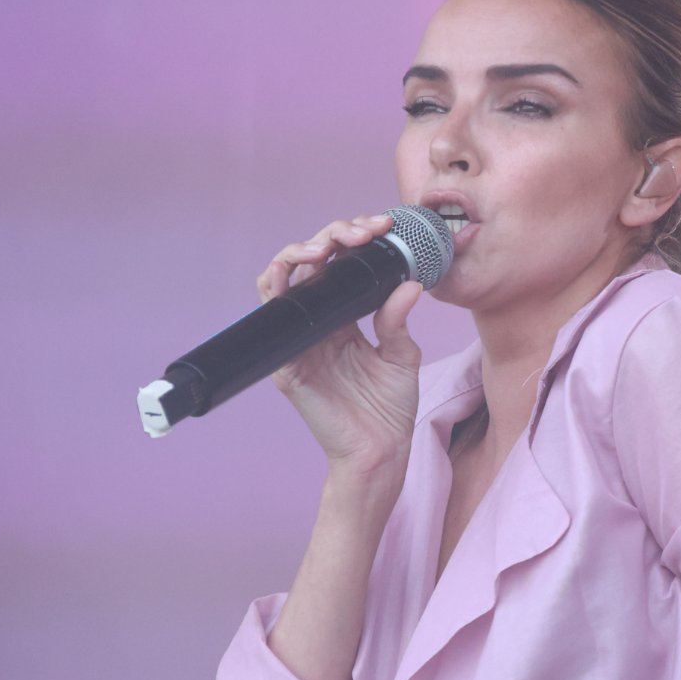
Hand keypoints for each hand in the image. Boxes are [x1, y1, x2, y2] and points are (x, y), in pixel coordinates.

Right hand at [257, 213, 426, 475]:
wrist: (380, 451)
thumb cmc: (389, 408)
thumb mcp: (402, 356)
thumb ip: (398, 319)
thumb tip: (409, 282)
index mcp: (344, 317)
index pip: (340, 265)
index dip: (355, 240)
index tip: (383, 228)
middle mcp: (318, 322)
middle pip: (310, 262)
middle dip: (332, 236)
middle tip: (361, 233)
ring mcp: (299, 339)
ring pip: (281, 280)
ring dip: (298, 253)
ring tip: (325, 246)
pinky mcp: (287, 360)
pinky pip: (271, 318)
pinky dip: (276, 288)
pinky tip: (295, 272)